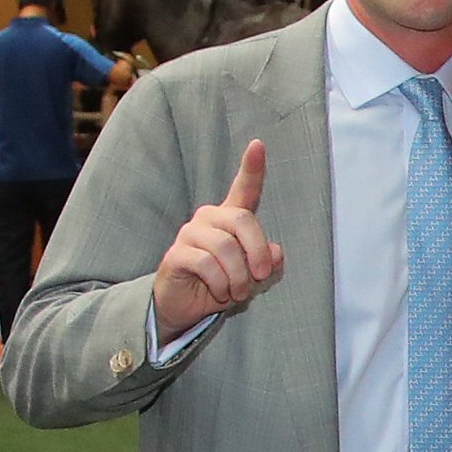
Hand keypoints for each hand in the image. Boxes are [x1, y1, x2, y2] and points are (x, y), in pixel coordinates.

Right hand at [153, 140, 284, 341]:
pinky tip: (218, 292)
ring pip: (226, 247)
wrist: (186, 307)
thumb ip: (268, 262)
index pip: (243, 189)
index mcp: (230, 219)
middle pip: (242, 220)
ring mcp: (189, 234)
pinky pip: (207, 264)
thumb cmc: (222, 285)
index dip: (252, 168)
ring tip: (236, 291)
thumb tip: (276, 252)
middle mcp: (208, 219)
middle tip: (260, 276)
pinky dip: (220, 284)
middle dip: (258, 252)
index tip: (258, 144)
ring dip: (238, 277)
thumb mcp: (253, 276)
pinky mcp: (175, 254)